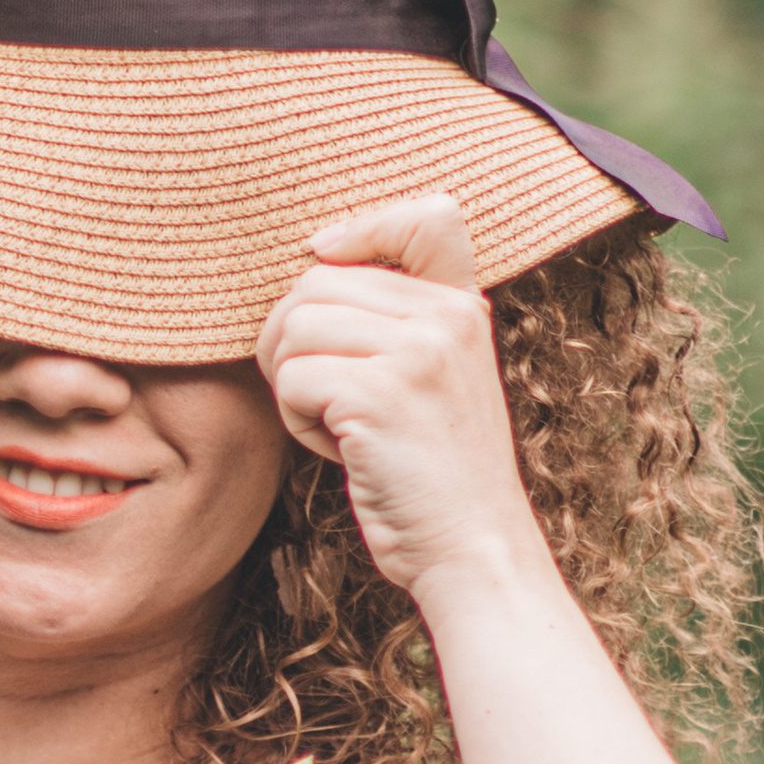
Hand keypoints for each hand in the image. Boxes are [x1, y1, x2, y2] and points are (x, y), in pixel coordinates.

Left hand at [254, 192, 544, 607]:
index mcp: (465, 307)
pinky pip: (292, 379)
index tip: (327, 258)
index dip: (363, 227)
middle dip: (293, 340)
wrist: (471, 548)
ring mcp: (418, 352)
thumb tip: (311, 265)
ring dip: (292, 384)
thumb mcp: (437, 379)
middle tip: (323, 398)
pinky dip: (296, 421)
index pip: (429, 215)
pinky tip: (340, 450)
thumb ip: (397, 323)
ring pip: (294, 326)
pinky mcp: (380, 395)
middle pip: (317, 281)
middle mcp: (448, 317)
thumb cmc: (435, 476)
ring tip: (336, 426)